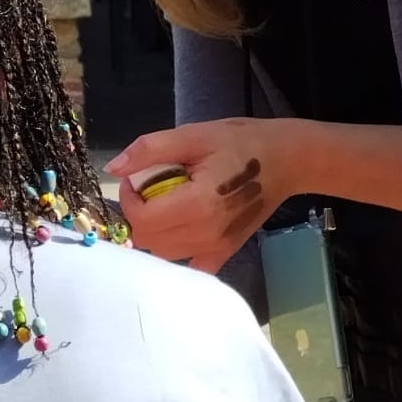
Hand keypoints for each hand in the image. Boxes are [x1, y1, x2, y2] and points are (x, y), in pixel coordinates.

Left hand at [106, 118, 299, 273]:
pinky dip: (177, 252)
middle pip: (148, 240)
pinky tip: (180, 229)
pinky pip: (190, 266)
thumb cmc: (240, 142)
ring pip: (163, 254)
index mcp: (196, 205)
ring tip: (166, 204)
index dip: (128, 199)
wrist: (286, 159)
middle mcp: (205, 235)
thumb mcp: (192, 135)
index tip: (136, 179)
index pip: (142, 219)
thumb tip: (114, 168)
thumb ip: (150, 150)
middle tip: (150, 189)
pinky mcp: (225, 252)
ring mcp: (216, 248)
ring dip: (154, 232)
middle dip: (138, 215)